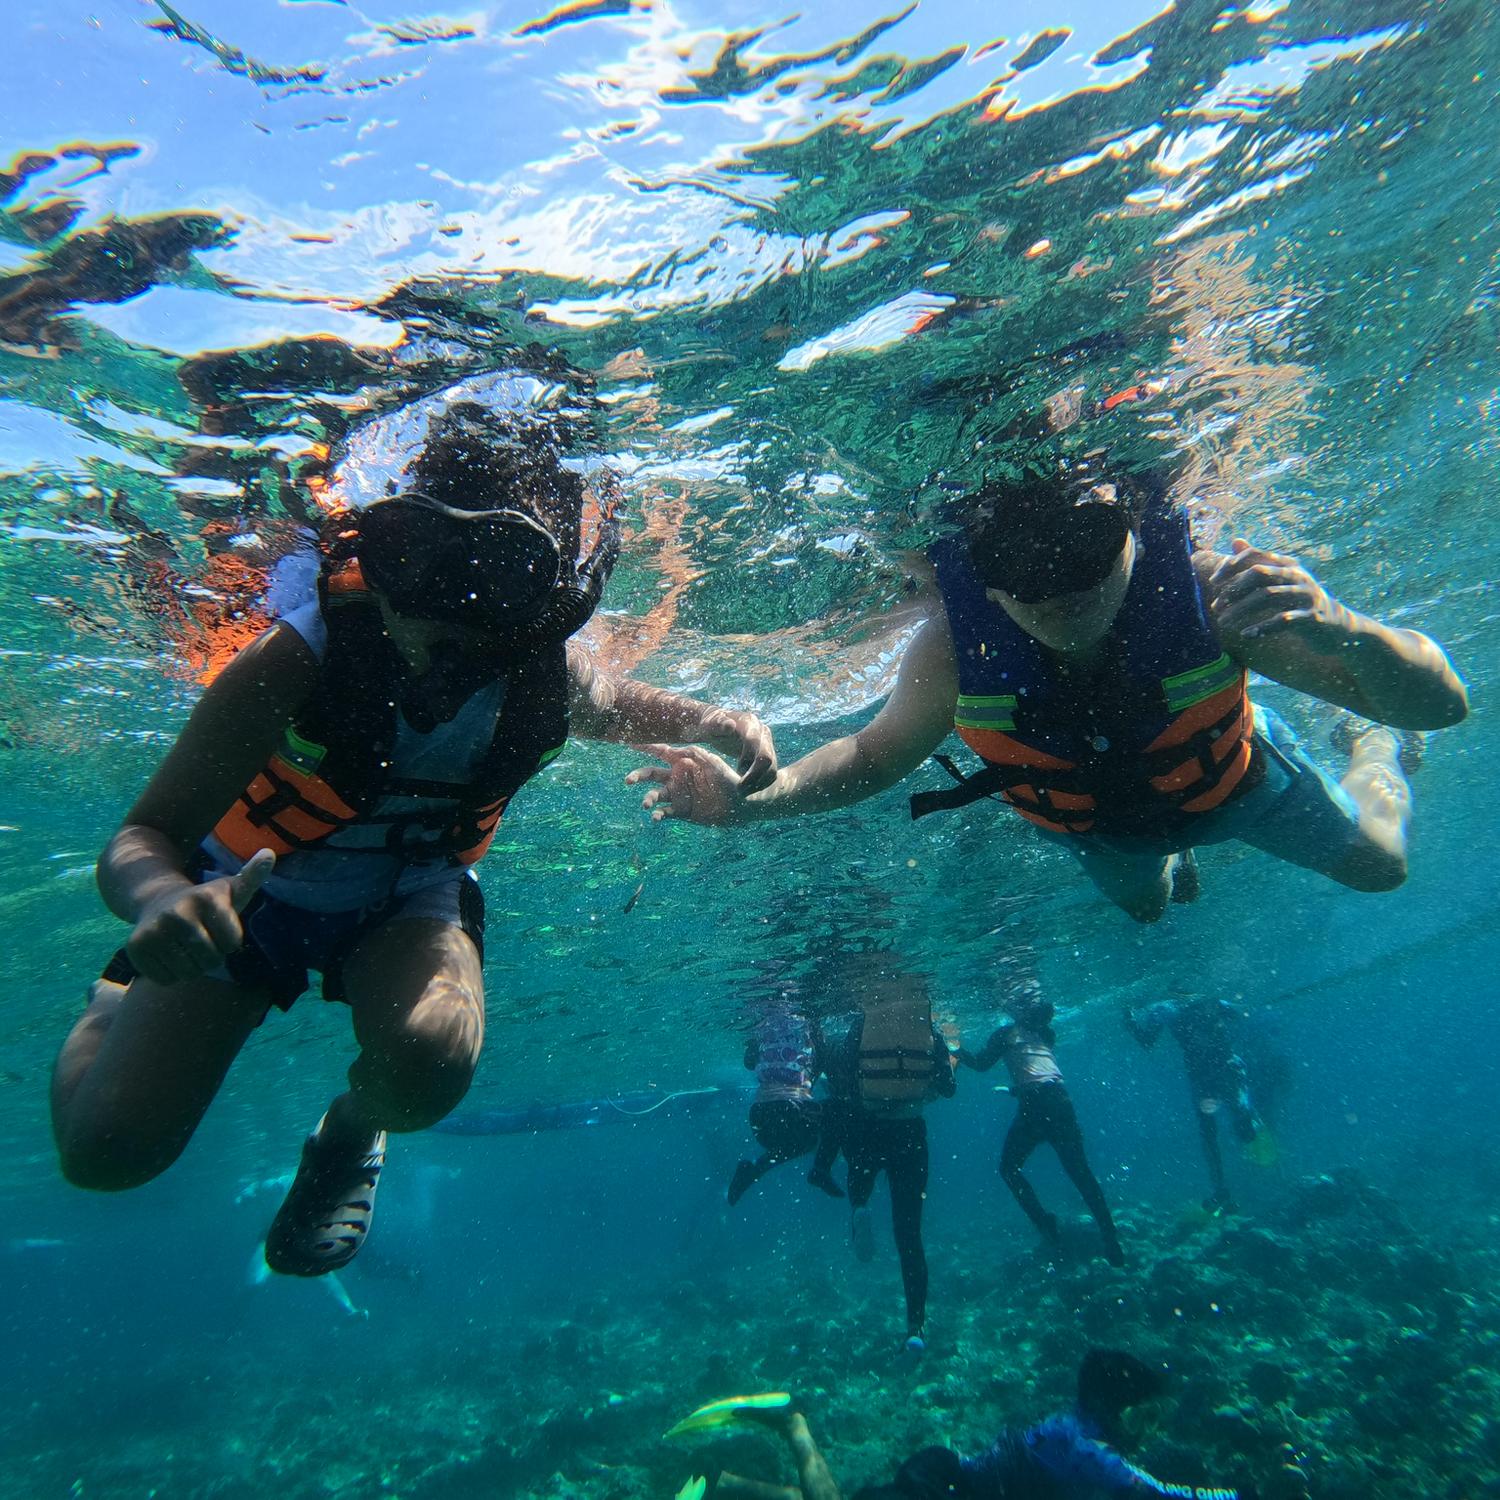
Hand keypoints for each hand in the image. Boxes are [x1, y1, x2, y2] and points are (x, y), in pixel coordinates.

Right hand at [125, 850, 274, 984]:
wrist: (156, 900)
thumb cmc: (205, 902)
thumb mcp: (230, 888)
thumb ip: (252, 875)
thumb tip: (270, 853)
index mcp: (207, 899)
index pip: (232, 943)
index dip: (229, 942)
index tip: (220, 929)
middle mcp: (178, 913)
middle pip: (211, 960)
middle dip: (212, 957)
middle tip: (202, 941)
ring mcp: (154, 930)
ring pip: (189, 972)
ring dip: (192, 967)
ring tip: (186, 948)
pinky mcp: (136, 947)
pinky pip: (166, 979)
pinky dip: (171, 974)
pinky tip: (169, 954)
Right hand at [625, 744, 744, 824]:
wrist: (738, 803)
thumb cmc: (727, 778)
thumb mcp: (713, 762)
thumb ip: (696, 754)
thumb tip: (678, 750)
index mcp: (682, 762)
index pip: (661, 751)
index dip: (646, 747)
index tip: (630, 743)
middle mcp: (676, 778)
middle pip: (650, 774)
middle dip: (638, 776)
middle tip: (628, 781)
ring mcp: (677, 795)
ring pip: (655, 794)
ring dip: (648, 799)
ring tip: (646, 804)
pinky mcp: (681, 811)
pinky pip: (664, 812)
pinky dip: (657, 814)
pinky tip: (655, 816)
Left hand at [707, 709, 777, 792]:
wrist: (717, 726)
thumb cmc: (710, 726)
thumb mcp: (709, 725)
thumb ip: (718, 724)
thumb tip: (731, 726)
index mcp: (749, 722)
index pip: (754, 743)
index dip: (745, 760)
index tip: (735, 774)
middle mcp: (762, 731)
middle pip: (767, 758)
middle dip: (754, 777)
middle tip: (740, 790)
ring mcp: (766, 742)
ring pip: (772, 768)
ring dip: (758, 783)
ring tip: (741, 789)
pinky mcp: (767, 753)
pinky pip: (771, 772)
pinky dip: (761, 783)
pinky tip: (747, 786)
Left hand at [1207, 538, 1349, 650]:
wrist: (1338, 629)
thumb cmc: (1301, 604)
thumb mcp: (1282, 581)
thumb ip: (1259, 563)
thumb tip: (1236, 541)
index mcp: (1289, 565)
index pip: (1256, 555)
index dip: (1232, 565)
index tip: (1213, 582)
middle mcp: (1299, 576)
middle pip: (1259, 574)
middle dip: (1233, 590)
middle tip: (1216, 608)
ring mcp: (1307, 596)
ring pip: (1267, 596)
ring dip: (1240, 610)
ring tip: (1223, 622)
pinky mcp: (1313, 617)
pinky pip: (1282, 620)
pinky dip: (1261, 627)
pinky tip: (1246, 634)